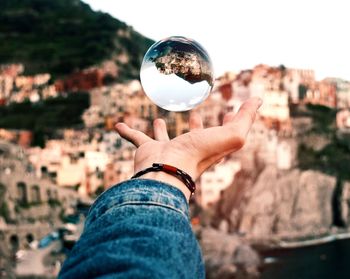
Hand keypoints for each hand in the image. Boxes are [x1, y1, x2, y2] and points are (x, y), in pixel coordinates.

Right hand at [115, 97, 261, 199]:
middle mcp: (187, 150)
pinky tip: (118, 126)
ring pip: (163, 138)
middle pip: (193, 136)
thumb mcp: (231, 135)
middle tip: (196, 114)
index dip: (227, 122)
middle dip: (196, 124)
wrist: (165, 171)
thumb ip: (245, 119)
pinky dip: (127, 132)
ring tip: (159, 119)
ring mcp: (165, 151)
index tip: (228, 112)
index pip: (220, 133)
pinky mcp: (146, 150)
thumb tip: (258, 100)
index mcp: (207, 147)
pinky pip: (135, 138)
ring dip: (161, 130)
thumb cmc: (198, 155)